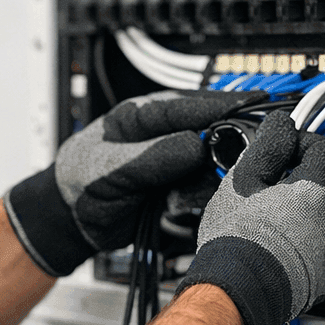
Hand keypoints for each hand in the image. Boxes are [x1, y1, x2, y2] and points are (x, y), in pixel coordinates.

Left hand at [4, 90, 264, 276]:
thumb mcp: (105, 169)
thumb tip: (194, 145)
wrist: (72, 220)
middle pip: (210, 129)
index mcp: (142, 114)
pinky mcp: (181, 186)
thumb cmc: (78, 181)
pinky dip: (206, 197)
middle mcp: (164, 133)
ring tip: (207, 188)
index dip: (221, 104)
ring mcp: (175, 160)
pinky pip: (205, 187)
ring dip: (214, 175)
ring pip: (212, 161)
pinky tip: (198, 204)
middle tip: (249, 151)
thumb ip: (147, 157)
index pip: (188, 105)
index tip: (252, 104)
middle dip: (229, 141)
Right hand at [174, 110, 324, 324]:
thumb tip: (281, 126)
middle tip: (289, 178)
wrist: (235, 292)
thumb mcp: (241, 180)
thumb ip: (267, 146)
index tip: (285, 151)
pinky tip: (286, 241)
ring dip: (317, 208)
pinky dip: (314, 240)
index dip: (305, 143)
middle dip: (319, 174)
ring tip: (282, 213)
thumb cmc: (235, 242)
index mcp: (315, 194)